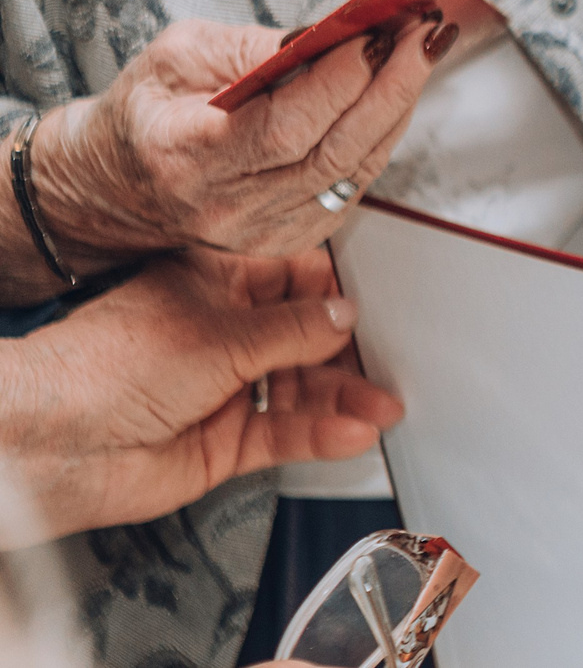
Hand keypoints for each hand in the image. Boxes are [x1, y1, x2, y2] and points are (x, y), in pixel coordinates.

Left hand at [0, 249, 401, 543]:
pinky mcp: (224, 442)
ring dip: (343, 398)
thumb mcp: (219, 331)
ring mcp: (223, 390)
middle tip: (391, 358)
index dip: (335, 284)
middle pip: (304, 337)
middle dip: (349, 349)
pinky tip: (351, 430)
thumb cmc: (102, 368)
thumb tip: (345, 313)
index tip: (380, 291)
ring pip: (300, 389)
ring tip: (381, 405)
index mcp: (212, 284)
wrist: (52, 446)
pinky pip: (285, 434)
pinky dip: (320, 433)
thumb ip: (292, 327)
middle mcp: (221, 334)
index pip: (291, 275)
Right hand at [30, 13, 447, 272]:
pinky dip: (382, 137)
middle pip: (331, 151)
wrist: (120, 182)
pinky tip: (396, 95)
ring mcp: (259, 230)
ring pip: (351, 170)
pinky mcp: (288, 238)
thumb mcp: (178, 55)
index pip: (283, 125)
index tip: (376, 33)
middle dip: (390, 86)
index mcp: (184, 154)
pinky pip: (352, 186)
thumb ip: (252, 46)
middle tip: (422, 35)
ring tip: (420, 53)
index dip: (340, 80)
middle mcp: (224, 205)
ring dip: (397, 106)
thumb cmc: (149, 109)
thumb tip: (330, 34)